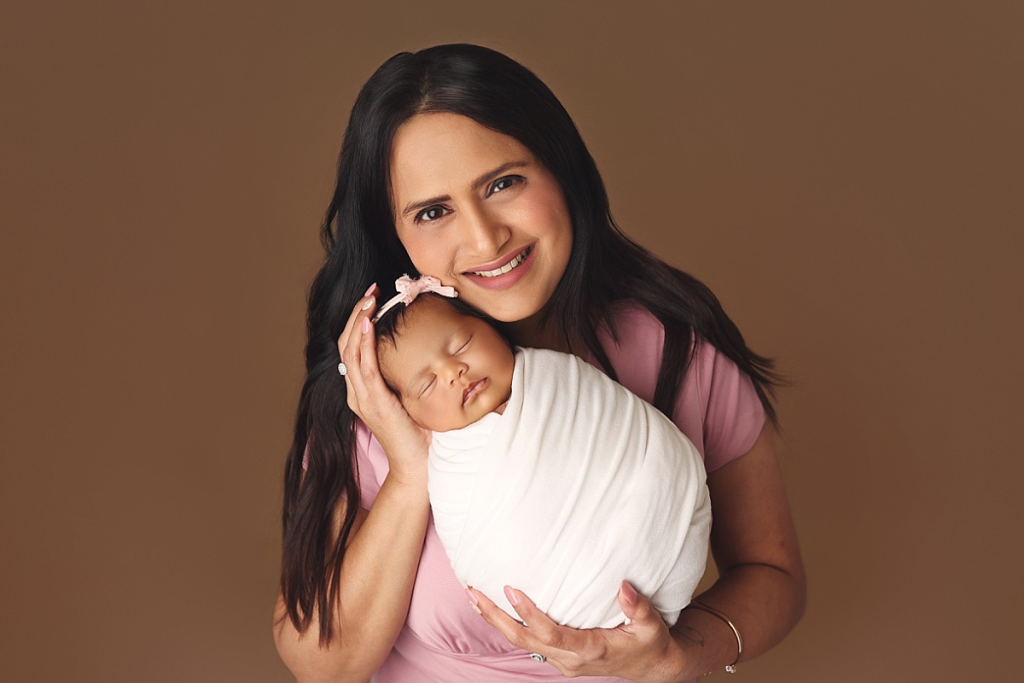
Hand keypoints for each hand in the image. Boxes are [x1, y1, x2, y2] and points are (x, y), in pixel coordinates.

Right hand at [338, 284, 429, 481]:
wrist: (418, 467)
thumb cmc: (419, 434)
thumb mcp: (410, 399)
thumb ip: (407, 378)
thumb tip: (422, 350)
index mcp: (363, 391)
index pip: (352, 348)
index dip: (357, 321)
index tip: (371, 299)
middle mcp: (356, 393)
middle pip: (346, 345)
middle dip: (355, 314)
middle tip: (370, 291)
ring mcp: (362, 399)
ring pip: (350, 352)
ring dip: (358, 322)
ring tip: (368, 300)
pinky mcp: (374, 403)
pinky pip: (364, 368)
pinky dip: (364, 343)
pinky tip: (368, 324)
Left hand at [467, 582, 684, 681]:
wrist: (651, 667)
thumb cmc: (650, 642)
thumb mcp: (651, 625)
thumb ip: (638, 607)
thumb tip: (624, 587)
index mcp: (591, 649)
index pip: (551, 633)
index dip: (529, 613)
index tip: (511, 589)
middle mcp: (571, 659)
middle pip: (525, 640)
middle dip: (496, 617)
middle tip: (473, 592)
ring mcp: (563, 661)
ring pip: (522, 643)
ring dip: (496, 621)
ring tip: (474, 597)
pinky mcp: (560, 658)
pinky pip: (529, 642)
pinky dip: (509, 625)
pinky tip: (495, 610)